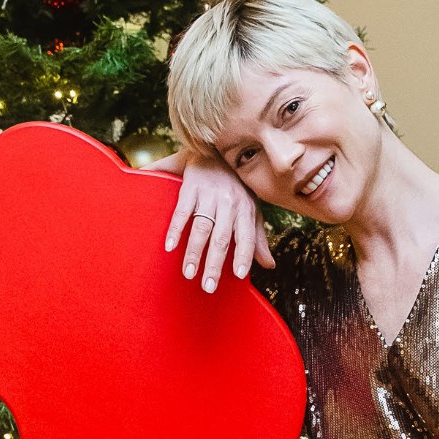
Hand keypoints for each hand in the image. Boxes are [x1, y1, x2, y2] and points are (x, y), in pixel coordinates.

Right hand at [159, 151, 272, 288]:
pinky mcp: (191, 188)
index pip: (246, 236)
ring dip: (194, 252)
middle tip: (208, 287)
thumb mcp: (252, 209)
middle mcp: (229, 202)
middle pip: (222, 238)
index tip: (238, 275)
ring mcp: (210, 195)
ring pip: (202, 228)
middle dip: (214, 264)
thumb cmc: (237, 187)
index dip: (243, 255)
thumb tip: (269, 265)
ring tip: (188, 273)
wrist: (217, 151)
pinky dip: (176, 229)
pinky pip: (183, 211)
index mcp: (246, 209)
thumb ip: (257, 239)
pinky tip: (170, 247)